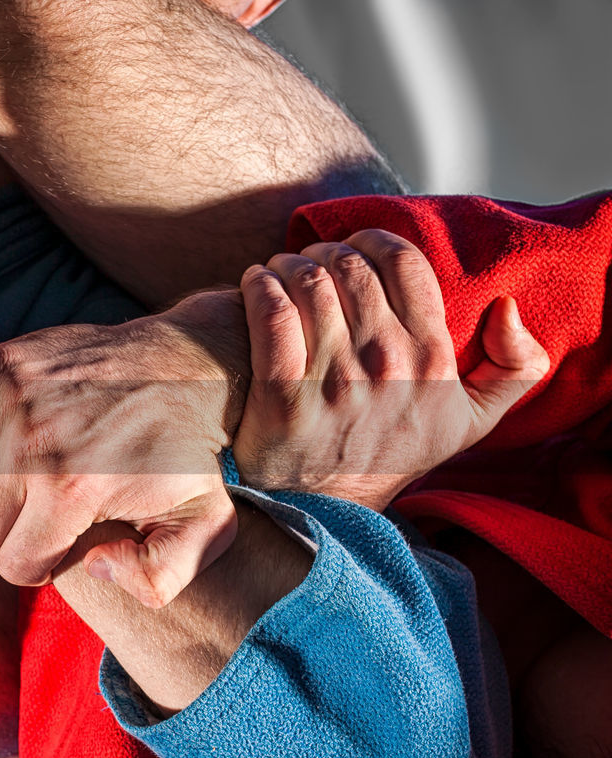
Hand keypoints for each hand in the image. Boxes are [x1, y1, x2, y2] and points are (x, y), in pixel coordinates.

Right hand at [0, 291, 249, 607]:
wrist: (183, 366)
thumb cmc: (186, 454)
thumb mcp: (206, 526)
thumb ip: (159, 577)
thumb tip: (92, 567)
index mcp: (75, 489)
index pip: (13, 566)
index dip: (38, 564)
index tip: (60, 542)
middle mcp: (32, 445)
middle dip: (4, 535)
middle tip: (34, 514)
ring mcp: (8, 400)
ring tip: (2, 485)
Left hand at [233, 230, 549, 509]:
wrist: (331, 507)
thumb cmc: (393, 451)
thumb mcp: (470, 420)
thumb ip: (513, 368)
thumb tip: (507, 309)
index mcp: (431, 360)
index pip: (404, 263)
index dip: (373, 240)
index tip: (352, 246)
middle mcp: (386, 366)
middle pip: (350, 267)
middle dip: (324, 251)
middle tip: (309, 261)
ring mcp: (334, 382)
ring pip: (308, 283)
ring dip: (288, 264)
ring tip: (280, 272)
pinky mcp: (283, 398)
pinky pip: (270, 316)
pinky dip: (259, 286)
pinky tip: (255, 284)